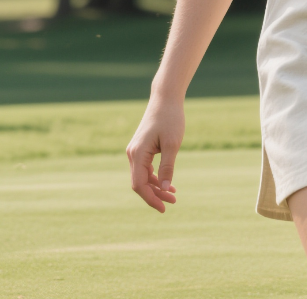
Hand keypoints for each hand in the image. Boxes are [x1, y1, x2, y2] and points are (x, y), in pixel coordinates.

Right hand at [126, 95, 184, 212]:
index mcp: (137, 154)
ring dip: (156, 186)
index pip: (139, 185)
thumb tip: (165, 188)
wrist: (166, 98)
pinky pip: (145, 168)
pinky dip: (155, 176)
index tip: (164, 208)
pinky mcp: (141, 148)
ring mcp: (135, 151)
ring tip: (173, 194)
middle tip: (174, 201)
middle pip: (140, 182)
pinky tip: (167, 181)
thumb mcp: (172, 144)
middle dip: (155, 194)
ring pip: (142, 176)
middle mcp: (132, 154)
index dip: (150, 198)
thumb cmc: (171, 119)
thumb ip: (167, 166)